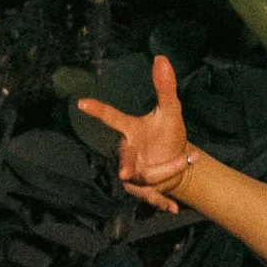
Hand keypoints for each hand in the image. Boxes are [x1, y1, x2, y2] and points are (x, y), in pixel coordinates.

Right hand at [76, 52, 196, 213]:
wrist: (179, 162)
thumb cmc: (168, 135)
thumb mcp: (171, 111)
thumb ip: (165, 87)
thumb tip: (161, 57)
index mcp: (131, 131)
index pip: (113, 117)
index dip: (98, 111)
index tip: (81, 103)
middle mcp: (129, 152)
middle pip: (126, 157)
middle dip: (127, 164)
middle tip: (128, 172)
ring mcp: (136, 172)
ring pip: (142, 177)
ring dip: (162, 173)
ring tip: (185, 160)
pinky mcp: (145, 189)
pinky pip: (151, 197)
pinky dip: (162, 202)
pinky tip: (173, 208)